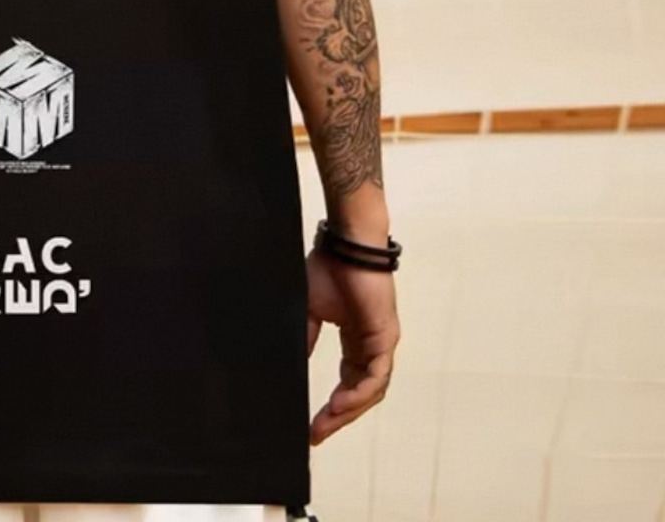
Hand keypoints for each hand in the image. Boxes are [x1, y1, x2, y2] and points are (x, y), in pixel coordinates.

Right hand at [305, 246, 398, 444]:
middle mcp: (371, 345)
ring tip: (326, 423)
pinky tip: (340, 404)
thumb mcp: (309, 311)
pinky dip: (359, 393)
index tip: (312, 426)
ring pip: (371, 390)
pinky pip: (376, 376)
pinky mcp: (386, 337)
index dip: (332, 407)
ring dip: (349, 410)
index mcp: (354, 339)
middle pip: (360, 393)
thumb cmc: (328, 268)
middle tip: (316, 434)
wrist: (344, 245)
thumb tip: (293, 366)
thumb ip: (306, 339)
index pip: (347, 382)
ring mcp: (381, 343)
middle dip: (338, 417)